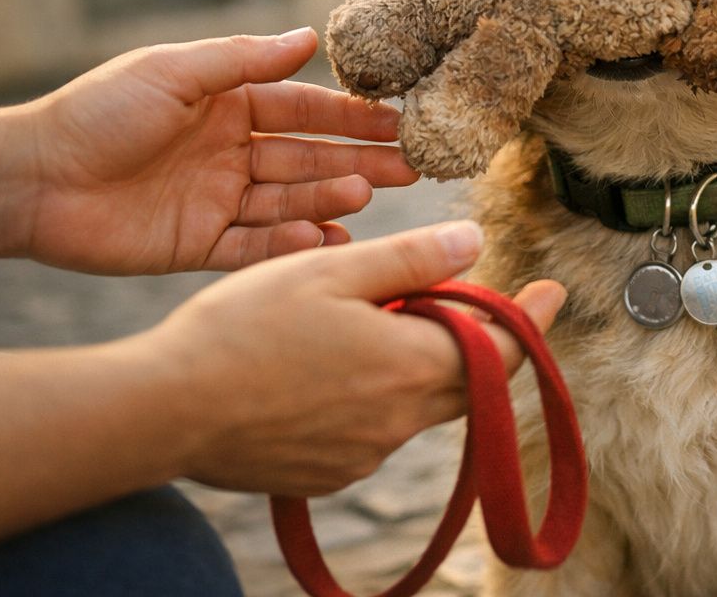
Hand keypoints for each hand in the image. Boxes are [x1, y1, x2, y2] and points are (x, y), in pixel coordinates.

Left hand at [9, 29, 418, 273]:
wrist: (33, 179)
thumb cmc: (98, 112)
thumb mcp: (174, 72)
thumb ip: (244, 60)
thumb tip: (309, 37)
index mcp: (228, 107)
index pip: (304, 110)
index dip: (352, 116)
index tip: (400, 120)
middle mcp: (232, 153)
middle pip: (310, 158)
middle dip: (360, 160)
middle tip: (411, 166)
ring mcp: (219, 201)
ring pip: (290, 201)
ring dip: (329, 199)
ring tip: (364, 195)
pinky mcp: (200, 245)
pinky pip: (257, 245)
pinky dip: (291, 242)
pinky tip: (327, 239)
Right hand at [151, 221, 566, 496]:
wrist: (162, 411)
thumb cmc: (242, 328)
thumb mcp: (330, 270)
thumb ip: (411, 259)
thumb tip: (474, 242)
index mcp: (412, 366)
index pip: (502, 347)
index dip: (531, 316)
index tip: (554, 291)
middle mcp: (399, 421)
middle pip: (469, 380)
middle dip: (481, 340)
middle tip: (477, 302)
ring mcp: (364, 455)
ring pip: (420, 404)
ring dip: (422, 366)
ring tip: (382, 323)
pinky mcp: (329, 474)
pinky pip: (376, 431)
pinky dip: (377, 397)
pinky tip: (334, 368)